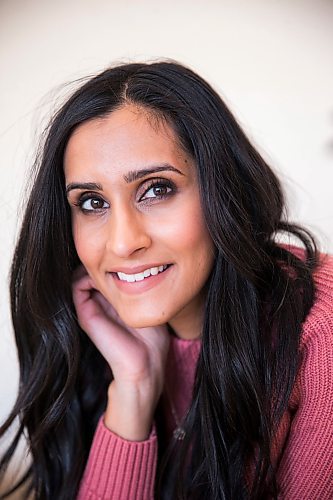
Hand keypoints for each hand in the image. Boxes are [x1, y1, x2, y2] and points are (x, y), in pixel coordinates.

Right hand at [72, 266, 169, 439]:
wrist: (145, 366)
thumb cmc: (152, 340)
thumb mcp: (148, 306)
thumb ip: (139, 289)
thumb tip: (135, 267)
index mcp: (112, 303)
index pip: (103, 274)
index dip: (111, 263)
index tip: (125, 260)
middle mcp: (99, 304)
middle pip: (91, 272)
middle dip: (102, 262)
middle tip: (116, 261)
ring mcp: (90, 309)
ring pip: (81, 275)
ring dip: (94, 266)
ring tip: (112, 267)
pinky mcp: (85, 316)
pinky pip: (76, 285)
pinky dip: (88, 274)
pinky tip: (107, 277)